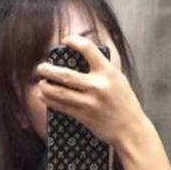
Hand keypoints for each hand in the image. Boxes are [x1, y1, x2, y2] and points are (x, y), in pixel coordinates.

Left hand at [36, 33, 146, 148]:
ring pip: (60, 92)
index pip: (88, 49)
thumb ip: (104, 69)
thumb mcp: (119, 80)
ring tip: (40, 83)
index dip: (74, 41)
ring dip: (45, 86)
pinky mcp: (84, 116)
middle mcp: (97, 86)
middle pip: (65, 74)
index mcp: (108, 72)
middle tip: (41, 67)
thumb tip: (87, 57)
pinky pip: (62, 106)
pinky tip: (44, 96)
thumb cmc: (125, 104)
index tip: (65, 40)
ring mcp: (89, 102)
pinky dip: (50, 100)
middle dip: (48, 70)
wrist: (130, 129)